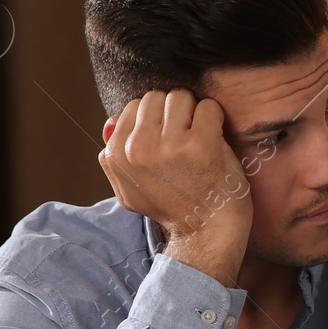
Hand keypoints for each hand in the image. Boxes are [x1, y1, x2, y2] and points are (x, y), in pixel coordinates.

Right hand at [99, 89, 251, 284]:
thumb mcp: (129, 189)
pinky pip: (209, 107)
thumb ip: (114, 155)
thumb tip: (111, 120)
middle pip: (155, 97)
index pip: (133, 107)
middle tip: (185, 136)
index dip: (155, 119)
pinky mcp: (201, 143)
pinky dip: (216, 119)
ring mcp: (170, 144)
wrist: (206, 232)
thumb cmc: (171, 207)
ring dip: (194, 113)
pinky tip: (215, 140)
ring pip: (180, 97)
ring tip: (199, 138)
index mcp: (116, 155)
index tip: (168, 139)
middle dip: (173, 111)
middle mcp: (138, 148)